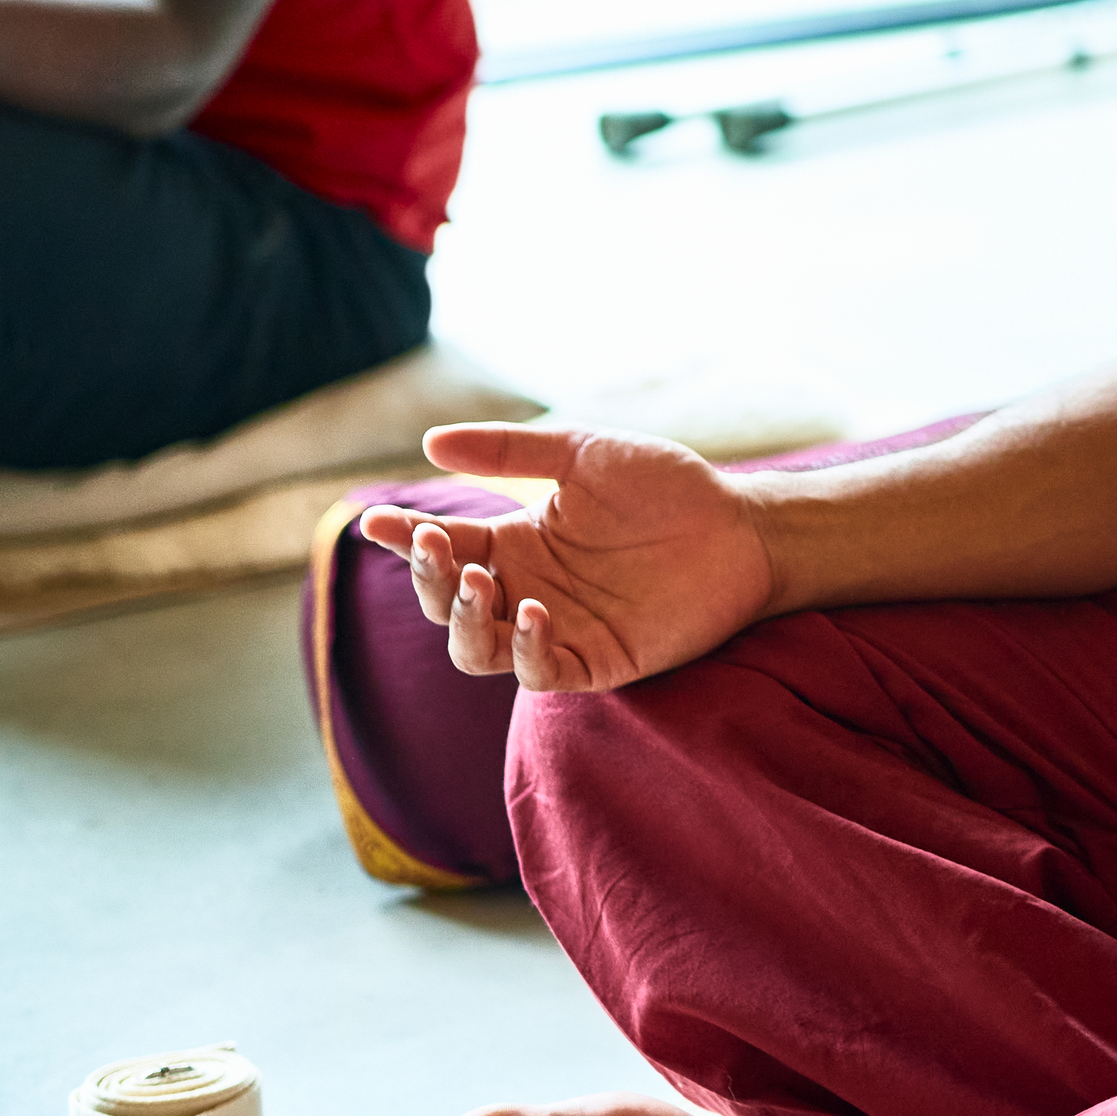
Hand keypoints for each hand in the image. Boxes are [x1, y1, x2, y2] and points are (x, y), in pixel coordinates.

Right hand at [358, 425, 776, 693]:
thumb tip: (430, 442)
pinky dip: (527, 650)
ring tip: (481, 582)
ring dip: (466, 620)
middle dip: (429, 579)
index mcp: (515, 542)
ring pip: (476, 650)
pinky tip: (534, 613)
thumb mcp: (581, 453)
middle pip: (446, 605)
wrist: (739, 524)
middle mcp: (525, 590)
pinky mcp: (596, 661)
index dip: (404, 539)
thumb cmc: (664, 486)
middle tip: (436, 545)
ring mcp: (557, 630)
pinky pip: (542, 673)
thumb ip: (510, 450)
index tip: (377, 519)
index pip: (441, 549)